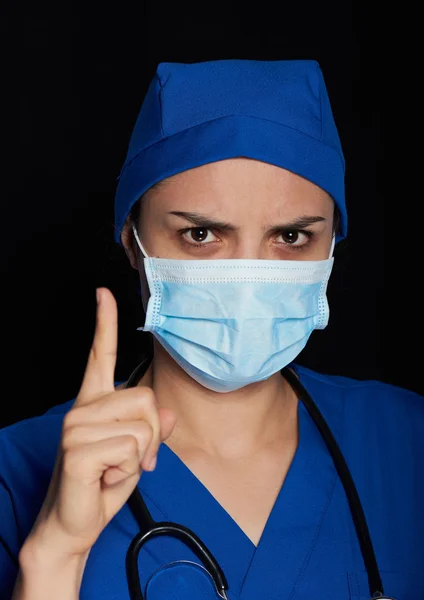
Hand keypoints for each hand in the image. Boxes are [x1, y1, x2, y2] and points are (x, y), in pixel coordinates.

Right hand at [27, 287, 176, 558]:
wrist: (74, 525)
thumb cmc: (102, 485)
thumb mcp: (136, 454)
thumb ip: (152, 430)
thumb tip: (168, 412)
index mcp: (94, 402)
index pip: (98, 354)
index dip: (104, 322)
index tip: (103, 293)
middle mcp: (82, 407)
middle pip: (147, 399)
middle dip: (152, 436)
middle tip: (130, 461)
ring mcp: (76, 426)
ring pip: (143, 426)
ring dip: (139, 457)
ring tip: (113, 470)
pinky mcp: (77, 448)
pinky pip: (131, 449)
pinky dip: (128, 471)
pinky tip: (104, 478)